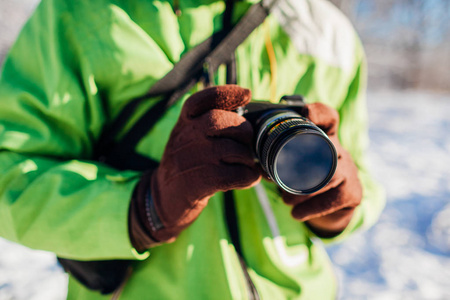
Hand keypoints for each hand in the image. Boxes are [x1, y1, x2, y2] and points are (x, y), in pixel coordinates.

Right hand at [129, 85, 260, 248]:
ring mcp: (193, 159)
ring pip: (233, 149)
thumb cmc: (187, 161)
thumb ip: (209, 121)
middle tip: (247, 142)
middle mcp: (186, 136)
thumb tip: (249, 111)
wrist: (165, 196)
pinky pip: (236, 174)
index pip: (202, 99)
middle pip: (219, 120)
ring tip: (245, 164)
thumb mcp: (190, 136)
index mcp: (185, 122)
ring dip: (247, 158)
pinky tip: (248, 177)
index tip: (247, 94)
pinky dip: (249, 176)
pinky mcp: (201, 182)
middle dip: (243, 129)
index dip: (227, 93)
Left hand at [281, 103, 361, 236]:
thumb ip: (276, 159)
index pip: (329, 118)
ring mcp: (350, 172)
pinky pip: (335, 199)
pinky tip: (296, 213)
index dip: (319, 112)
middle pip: (326, 151)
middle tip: (277, 182)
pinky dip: (311, 208)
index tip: (306, 113)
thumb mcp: (293, 165)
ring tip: (285, 200)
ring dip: (302, 192)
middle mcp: (340, 152)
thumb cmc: (306, 179)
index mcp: (325, 140)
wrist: (332, 208)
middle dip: (299, 169)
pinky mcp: (353, 193)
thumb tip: (255, 163)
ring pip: (329, 177)